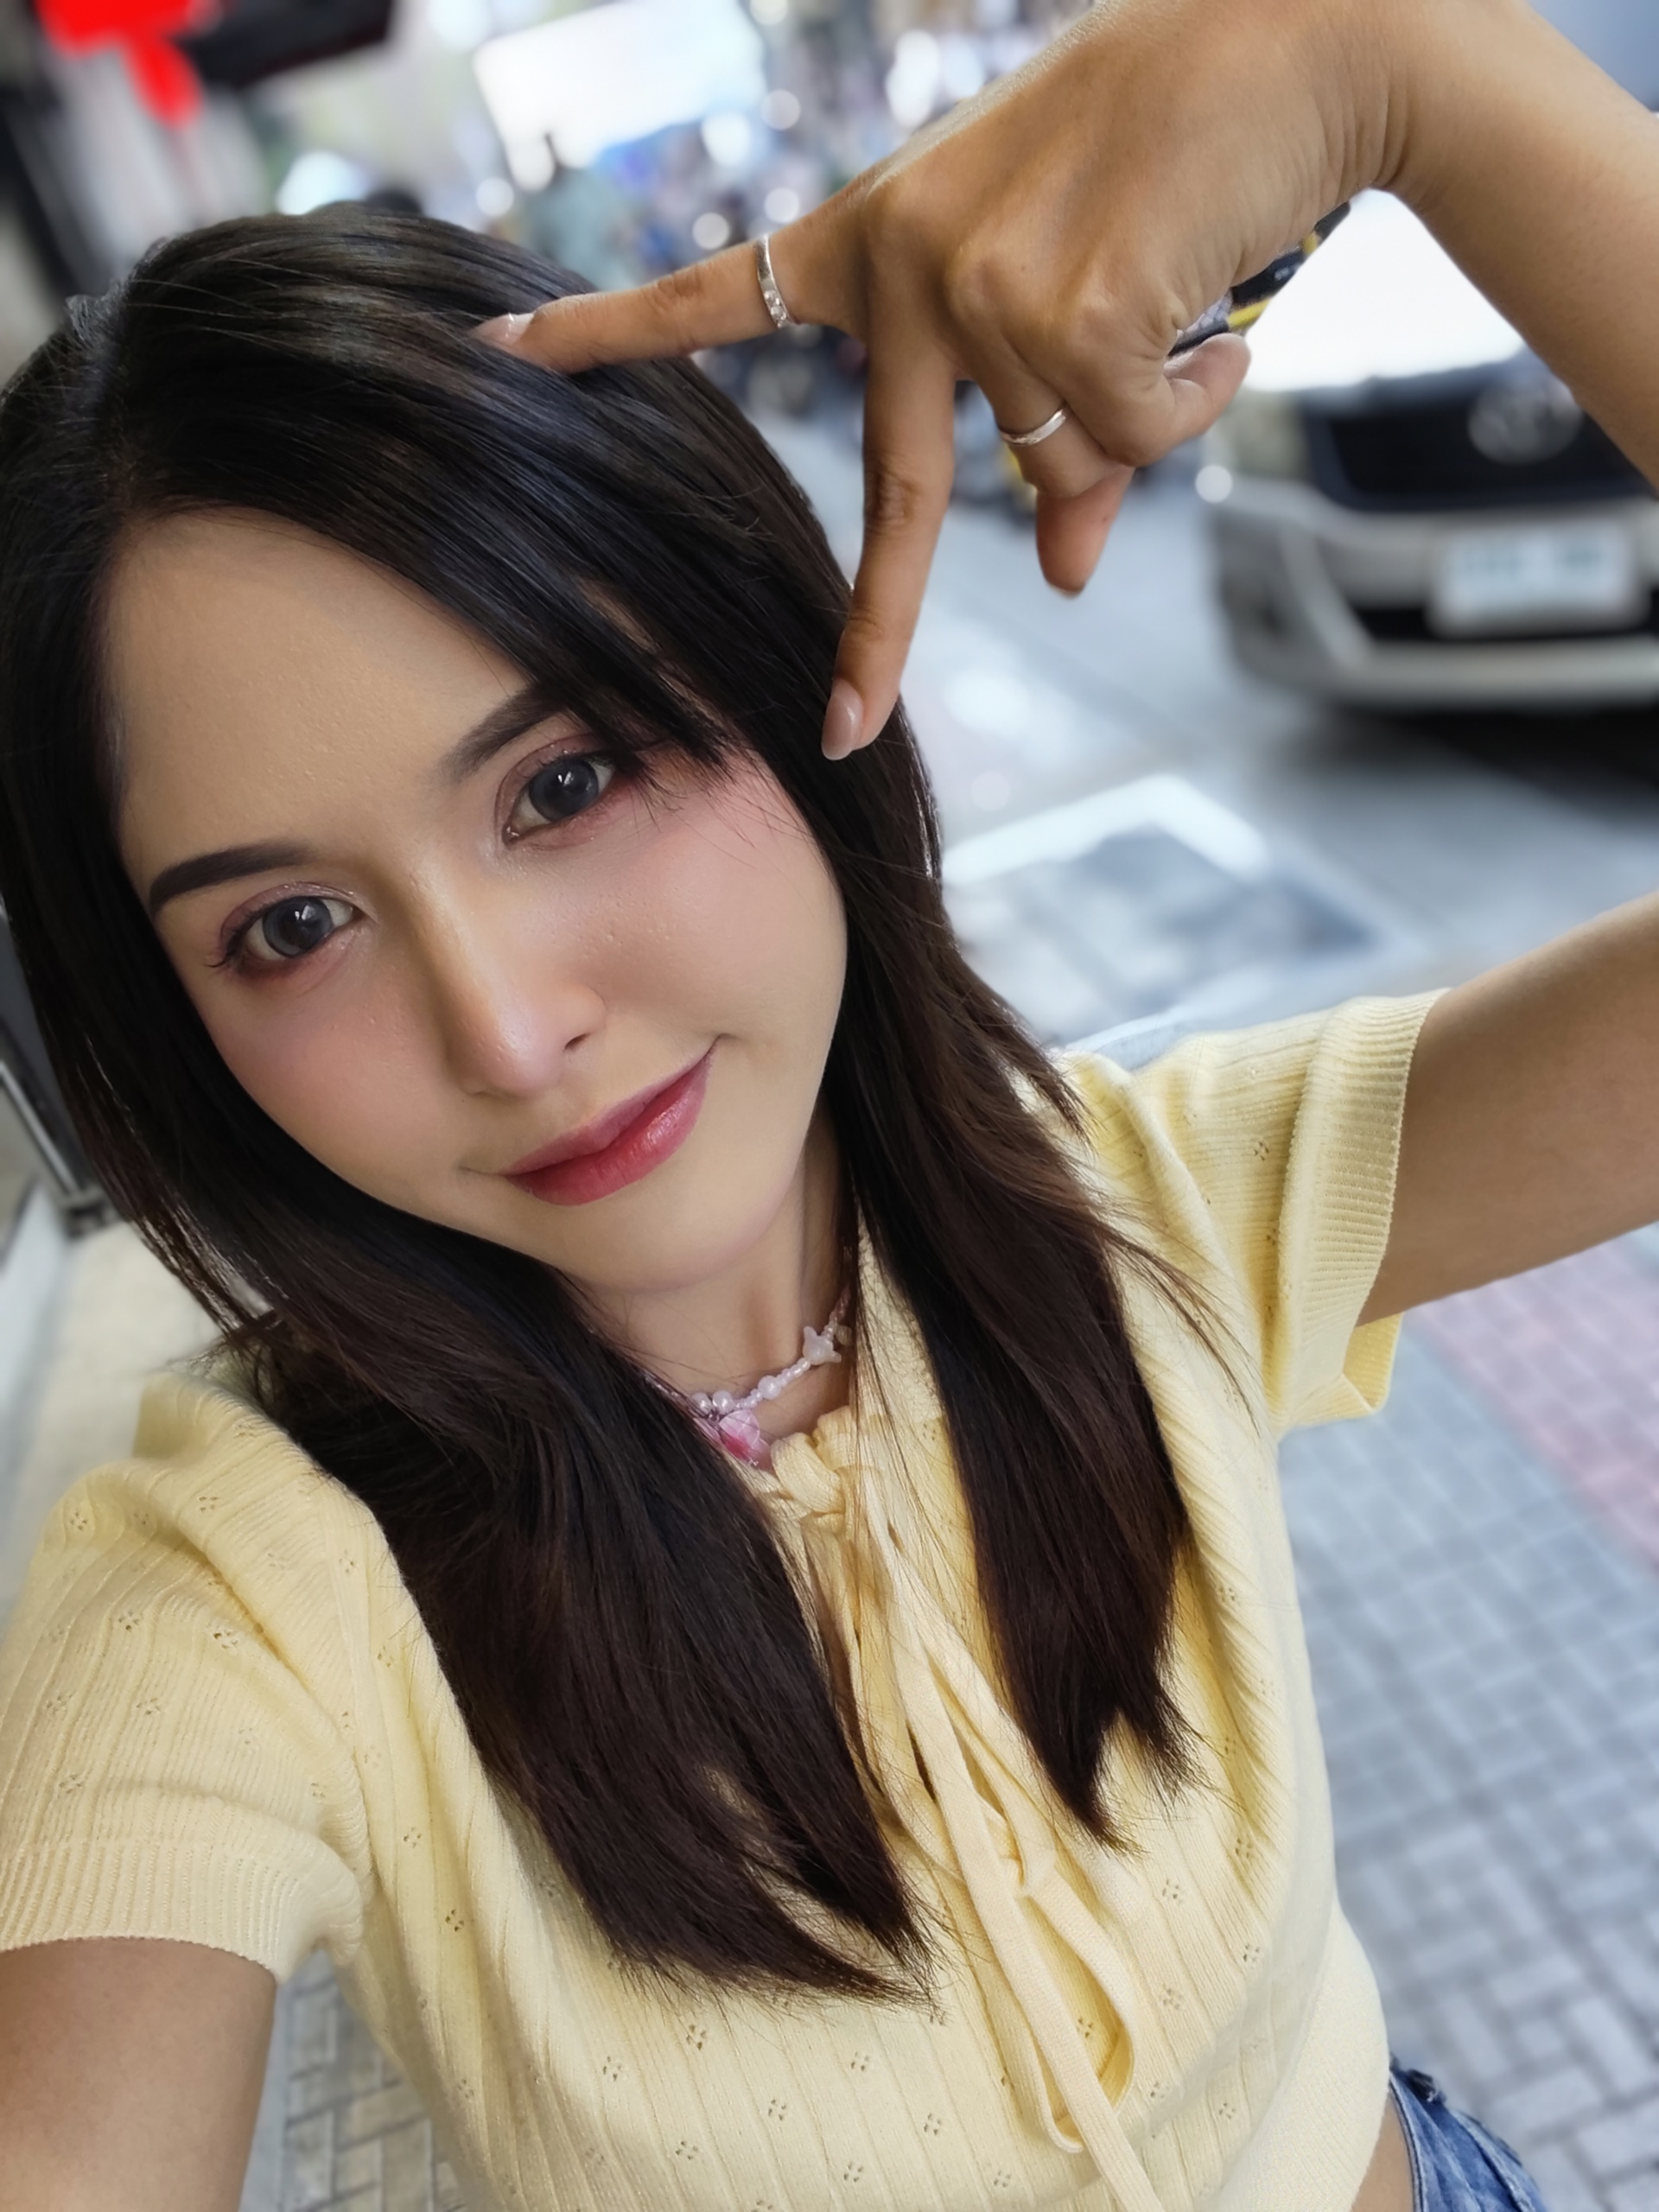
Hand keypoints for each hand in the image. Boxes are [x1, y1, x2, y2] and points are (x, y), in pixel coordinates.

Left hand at [483, 0, 1507, 754]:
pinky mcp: (1059, 306)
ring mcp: (975, 283)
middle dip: (877, 632)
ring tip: (1202, 303)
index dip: (611, 337)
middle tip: (841, 724)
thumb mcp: (1081, 299)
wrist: (1304, 36)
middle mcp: (905, 258)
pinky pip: (1131, 439)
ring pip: (1066, 467)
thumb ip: (1058, 448)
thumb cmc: (1183, 163)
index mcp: (879, 236)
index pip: (721, 295)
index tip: (502, 360)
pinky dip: (1197, 395)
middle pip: (898, 496)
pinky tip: (1221, 306)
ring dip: (1157, 413)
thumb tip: (1066, 578)